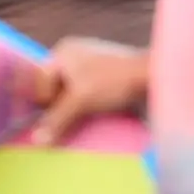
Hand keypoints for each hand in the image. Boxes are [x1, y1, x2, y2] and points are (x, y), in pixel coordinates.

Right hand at [27, 38, 149, 144]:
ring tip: (83, 121)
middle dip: (59, 106)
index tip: (53, 119)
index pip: (40, 82)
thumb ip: (57, 120)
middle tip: (68, 121)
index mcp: (64, 52)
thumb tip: (36, 142)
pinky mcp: (109, 76)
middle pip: (56, 87)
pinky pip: (89, 93)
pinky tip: (96, 116)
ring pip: (72, 92)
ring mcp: (93, 64)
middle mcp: (75, 54)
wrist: (158, 75)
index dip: (45, 103)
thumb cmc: (114, 81)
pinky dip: (89, 106)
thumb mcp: (81, 100)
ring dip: (75, 109)